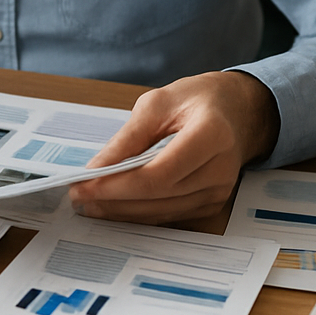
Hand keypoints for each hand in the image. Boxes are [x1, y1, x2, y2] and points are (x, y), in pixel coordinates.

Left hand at [68, 70, 279, 224]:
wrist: (238, 111)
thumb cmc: (197, 99)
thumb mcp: (158, 103)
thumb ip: (128, 138)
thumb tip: (96, 169)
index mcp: (211, 135)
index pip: (158, 173)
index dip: (117, 184)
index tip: (83, 184)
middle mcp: (220, 169)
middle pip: (158, 196)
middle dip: (113, 200)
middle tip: (77, 197)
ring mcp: (220, 191)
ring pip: (162, 211)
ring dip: (122, 212)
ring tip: (89, 205)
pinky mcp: (212, 203)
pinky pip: (171, 214)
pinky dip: (140, 213)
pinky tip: (115, 207)